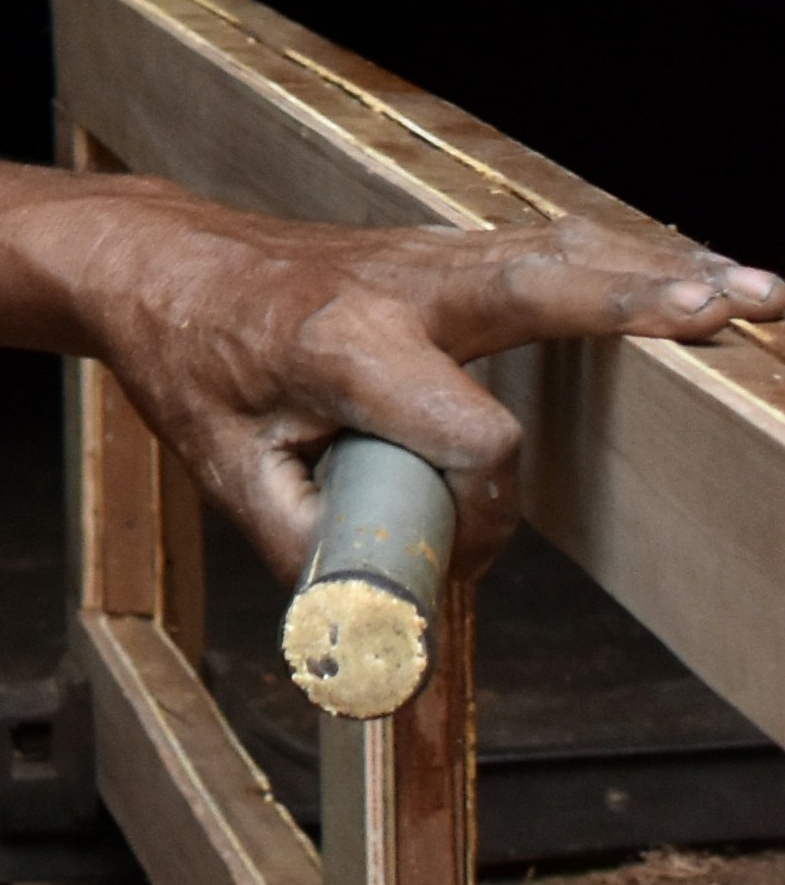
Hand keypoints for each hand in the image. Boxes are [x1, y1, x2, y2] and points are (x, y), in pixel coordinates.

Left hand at [67, 191, 780, 585]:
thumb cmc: (190, 360)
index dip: (488, 510)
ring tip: (753, 290)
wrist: (158, 263)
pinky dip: (621, 259)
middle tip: (727, 310)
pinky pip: (548, 251)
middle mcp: (400, 285)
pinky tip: (690, 270)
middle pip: (539, 287)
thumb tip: (381, 632)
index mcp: (342, 342)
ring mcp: (430, 258)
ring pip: (557, 254)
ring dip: (655, 272)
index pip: (470, 432)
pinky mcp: (450, 256)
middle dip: (635, 301)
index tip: (466, 557)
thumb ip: (307, 550)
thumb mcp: (224, 469)